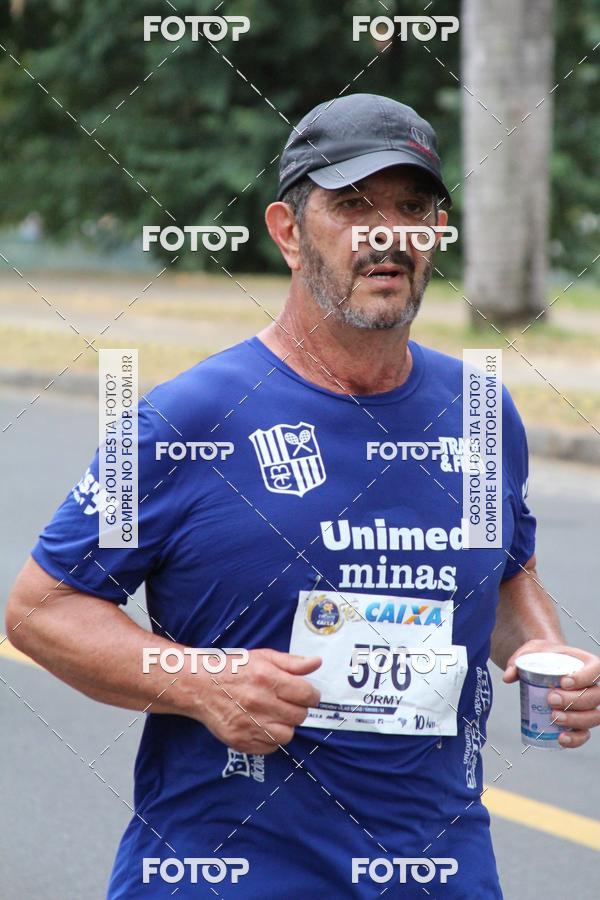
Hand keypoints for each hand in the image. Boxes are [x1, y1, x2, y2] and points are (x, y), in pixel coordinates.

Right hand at [193, 648, 321, 753]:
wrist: (200, 686)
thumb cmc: (234, 669)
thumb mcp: (263, 657)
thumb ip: (292, 662)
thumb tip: (316, 663)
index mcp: (267, 678)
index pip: (307, 694)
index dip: (311, 694)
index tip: (307, 694)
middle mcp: (259, 703)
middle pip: (299, 716)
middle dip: (298, 709)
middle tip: (287, 703)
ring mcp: (250, 725)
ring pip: (287, 735)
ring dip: (286, 725)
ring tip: (275, 715)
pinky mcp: (241, 741)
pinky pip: (271, 748)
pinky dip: (271, 738)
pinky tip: (263, 725)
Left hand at [503, 639, 599, 747]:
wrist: (543, 665)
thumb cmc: (542, 657)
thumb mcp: (530, 652)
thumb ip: (519, 661)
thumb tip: (508, 677)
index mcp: (586, 663)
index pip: (596, 669)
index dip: (585, 677)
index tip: (564, 682)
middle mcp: (592, 685)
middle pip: (594, 696)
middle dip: (573, 701)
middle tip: (550, 699)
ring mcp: (588, 706)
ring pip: (593, 717)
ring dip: (574, 720)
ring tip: (552, 716)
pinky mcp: (580, 721)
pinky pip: (584, 734)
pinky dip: (575, 739)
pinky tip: (560, 739)